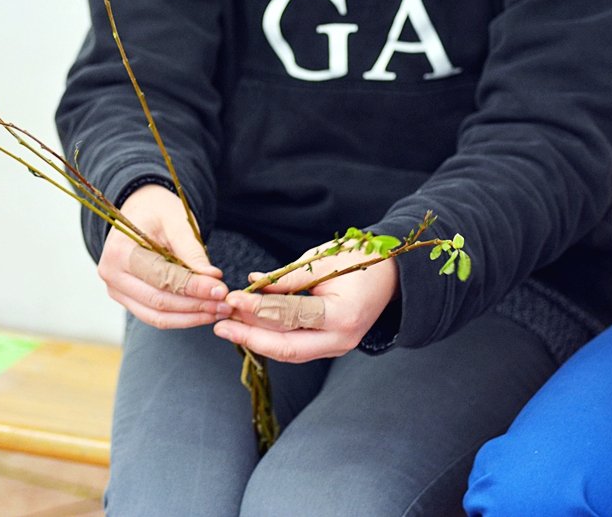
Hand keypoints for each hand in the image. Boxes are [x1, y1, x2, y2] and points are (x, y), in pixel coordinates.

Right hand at [98, 185, 231, 327]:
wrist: (140, 212)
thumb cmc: (158, 212)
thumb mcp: (177, 222)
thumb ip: (193, 252)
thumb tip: (213, 280)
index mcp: (120, 251)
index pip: (161, 277)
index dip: (193, 287)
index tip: (221, 289)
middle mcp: (112, 275)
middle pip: (159, 301)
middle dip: (196, 306)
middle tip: (225, 304)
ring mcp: (117, 291)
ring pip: (157, 316)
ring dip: (191, 317)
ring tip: (219, 311)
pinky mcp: (128, 300)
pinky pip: (156, 317)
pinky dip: (182, 318)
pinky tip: (205, 313)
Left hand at [213, 242, 398, 362]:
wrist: (391, 275)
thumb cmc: (359, 260)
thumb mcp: (323, 261)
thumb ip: (289, 278)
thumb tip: (253, 284)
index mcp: (343, 315)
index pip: (291, 316)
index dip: (258, 309)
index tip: (231, 298)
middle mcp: (341, 339)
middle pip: (287, 347)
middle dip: (250, 337)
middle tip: (220, 326)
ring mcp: (336, 347)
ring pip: (289, 351)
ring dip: (256, 339)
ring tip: (228, 326)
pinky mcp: (329, 346)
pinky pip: (295, 346)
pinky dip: (271, 337)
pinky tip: (247, 327)